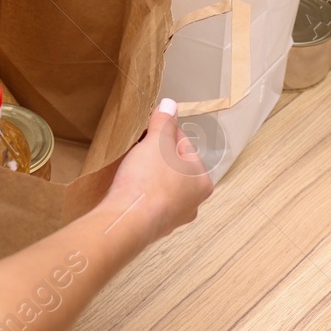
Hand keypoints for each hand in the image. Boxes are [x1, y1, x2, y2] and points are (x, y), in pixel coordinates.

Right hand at [100, 100, 212, 243]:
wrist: (128, 220)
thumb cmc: (149, 180)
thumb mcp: (156, 142)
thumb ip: (164, 122)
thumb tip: (170, 104)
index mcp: (202, 180)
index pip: (183, 145)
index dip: (163, 134)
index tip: (146, 132)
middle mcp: (193, 202)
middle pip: (173, 166)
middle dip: (155, 156)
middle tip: (137, 150)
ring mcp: (174, 218)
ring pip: (161, 185)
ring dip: (148, 175)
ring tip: (131, 170)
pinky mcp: (154, 227)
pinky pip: (149, 201)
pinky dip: (141, 193)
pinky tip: (129, 188)